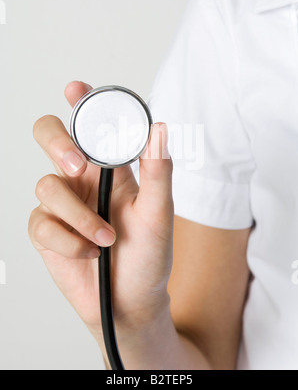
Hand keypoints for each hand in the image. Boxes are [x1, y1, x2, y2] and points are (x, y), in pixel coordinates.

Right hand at [28, 81, 173, 343]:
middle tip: (76, 164)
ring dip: (78, 215)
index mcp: (110, 168)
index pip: (92, 125)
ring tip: (106, 239)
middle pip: (50, 137)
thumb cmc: (149, 256)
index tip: (76, 89)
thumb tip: (160, 128)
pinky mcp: (47, 231)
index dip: (82, 103)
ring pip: (46, 186)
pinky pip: (42, 223)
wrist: (132, 304)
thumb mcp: (159, 213)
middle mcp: (83, 179)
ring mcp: (62, 205)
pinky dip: (68, 241)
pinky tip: (89, 254)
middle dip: (57, 143)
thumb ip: (158, 172)